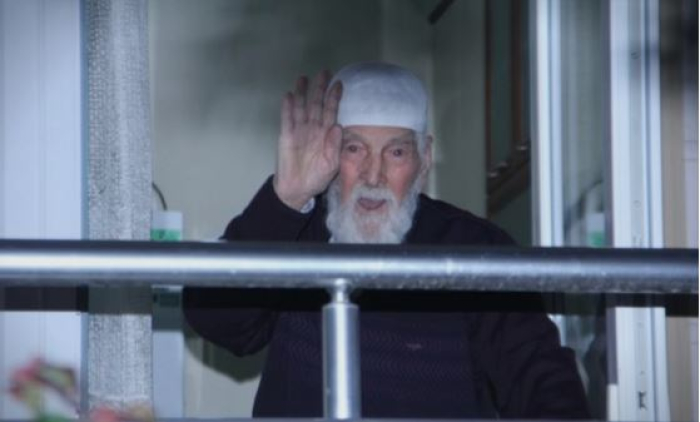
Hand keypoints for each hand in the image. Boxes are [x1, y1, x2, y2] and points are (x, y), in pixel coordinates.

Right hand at [273, 70, 342, 209]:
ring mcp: (299, 131)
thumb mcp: (332, 165)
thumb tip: (337, 126)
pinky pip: (287, 119)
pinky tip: (288, 96)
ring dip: (302, 93)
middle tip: (324, 72)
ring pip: (301, 107)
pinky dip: (287, 108)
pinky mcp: (286, 136)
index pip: (331, 111)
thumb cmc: (317, 178)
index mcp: (327, 134)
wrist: (298, 189)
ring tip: (303, 78)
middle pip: (317, 104)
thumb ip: (334, 146)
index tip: (339, 84)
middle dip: (319, 88)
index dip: (334, 98)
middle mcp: (313, 128)